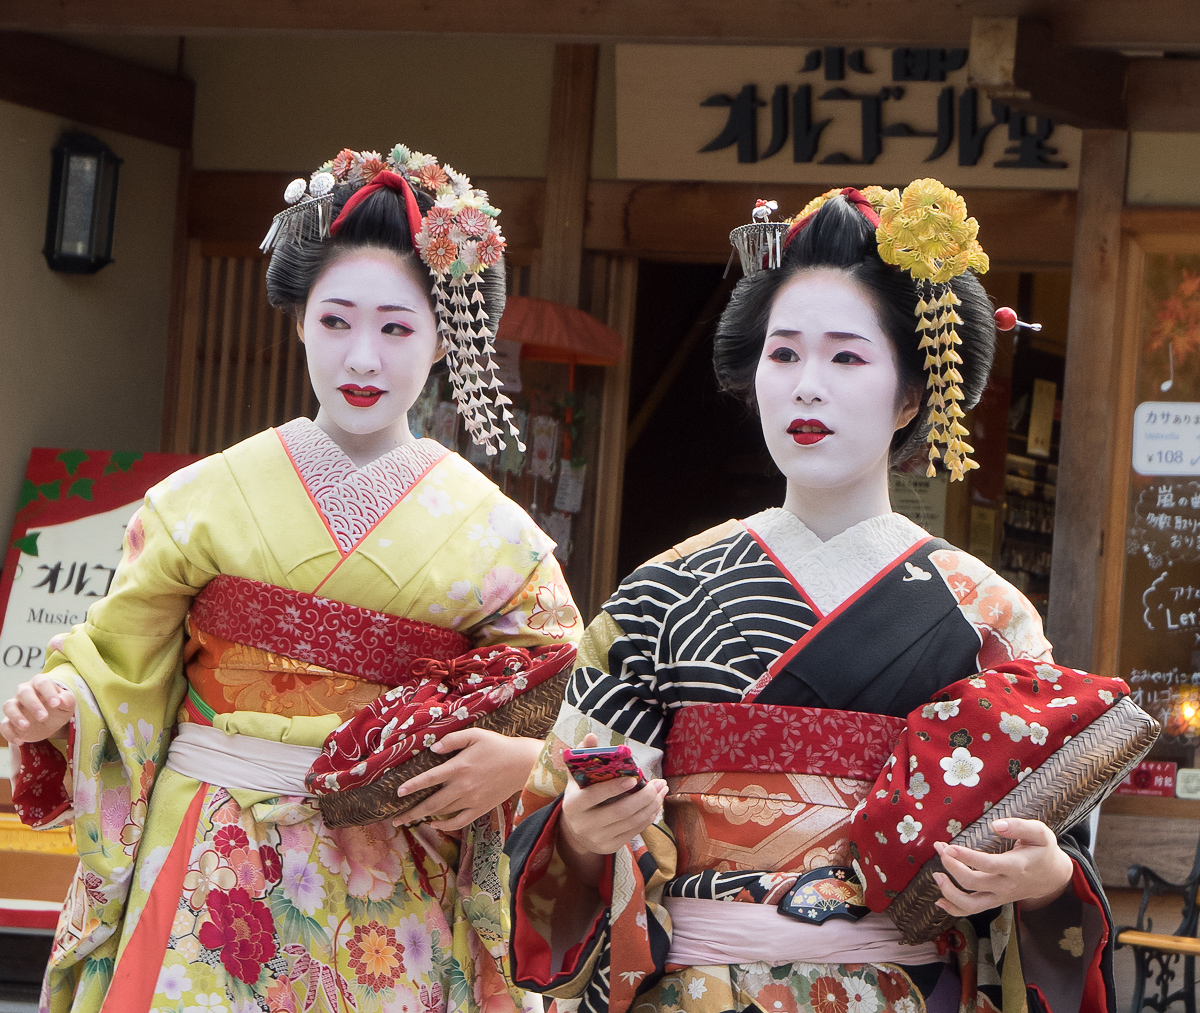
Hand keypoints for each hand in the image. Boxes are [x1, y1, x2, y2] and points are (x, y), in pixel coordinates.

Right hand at [1, 675, 74, 744]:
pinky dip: (10, 733)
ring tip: (26, 727)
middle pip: (23, 693)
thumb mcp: (67, 704)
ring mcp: (15, 706)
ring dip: (16, 717)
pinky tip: (20, 741)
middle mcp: (25, 691)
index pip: (42, 683)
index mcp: (40, 683)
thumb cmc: (58, 708)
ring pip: (8, 706)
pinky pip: (4, 725)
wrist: (50, 722)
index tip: (56, 704)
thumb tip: (61, 701)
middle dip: (33, 705)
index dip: (48, 692)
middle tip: (44, 717)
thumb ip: (67, 700)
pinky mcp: (9, 721)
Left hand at [394, 727, 541, 830]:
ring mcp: (472, 800)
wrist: (523, 764)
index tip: (398, 793)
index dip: (413, 786)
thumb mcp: (476, 735)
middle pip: (432, 803)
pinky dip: (445, 825)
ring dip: (424, 817)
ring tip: (410, 820)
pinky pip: (459, 822)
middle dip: (411, 812)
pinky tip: (434, 823)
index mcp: (460, 767)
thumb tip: (433, 748)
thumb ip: (452, 739)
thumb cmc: (498, 746)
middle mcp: (463, 786)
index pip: (430, 779)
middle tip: (396, 819)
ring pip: (443, 812)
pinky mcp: (480, 809)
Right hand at [557, 733, 668, 884]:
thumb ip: (584, 755)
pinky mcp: (610, 847)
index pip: (595, 796)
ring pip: (631, 822)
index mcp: (573, 805)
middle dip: (643, 796)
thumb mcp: (577, 776)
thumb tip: (592, 736)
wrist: (575, 830)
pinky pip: (634, 832)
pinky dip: (648, 818)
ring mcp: (597, 839)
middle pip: (619, 811)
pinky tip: (656, 805)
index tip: (634, 778)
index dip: (615, 787)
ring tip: (662, 791)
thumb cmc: (580, 795)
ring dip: (651, 806)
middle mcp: (583, 825)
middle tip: (658, 783)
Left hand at [933, 817, 1073, 915]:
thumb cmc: (1043, 850)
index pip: (989, 865)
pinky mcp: (995, 901)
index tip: (949, 847)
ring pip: (971, 904)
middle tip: (940, 848)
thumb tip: (996, 825)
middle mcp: (1006, 885)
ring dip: (949, 892)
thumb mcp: (1040, 834)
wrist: (1053, 877)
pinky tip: (940, 901)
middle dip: (951, 866)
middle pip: (973, 882)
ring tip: (936, 875)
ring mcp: (1000, 896)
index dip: (967, 858)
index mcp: (1017, 867)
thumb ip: (1020, 826)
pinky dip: (955, 909)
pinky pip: (973, 911)